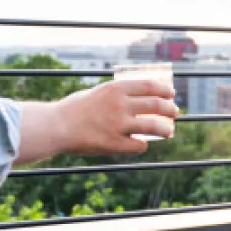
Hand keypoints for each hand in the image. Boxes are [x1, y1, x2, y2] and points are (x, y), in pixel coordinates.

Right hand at [55, 79, 177, 154]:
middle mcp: (120, 105)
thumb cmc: (74, 109)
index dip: (165, 90)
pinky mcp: (114, 144)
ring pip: (154, 126)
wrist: (56, 126)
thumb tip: (137, 98)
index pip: (150, 86)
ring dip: (166, 129)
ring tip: (169, 131)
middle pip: (156, 105)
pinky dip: (143, 144)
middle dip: (170, 109)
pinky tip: (141, 144)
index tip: (171, 94)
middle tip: (174, 112)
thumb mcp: (97, 93)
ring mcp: (119, 125)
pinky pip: (139, 145)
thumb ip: (116, 95)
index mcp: (116, 88)